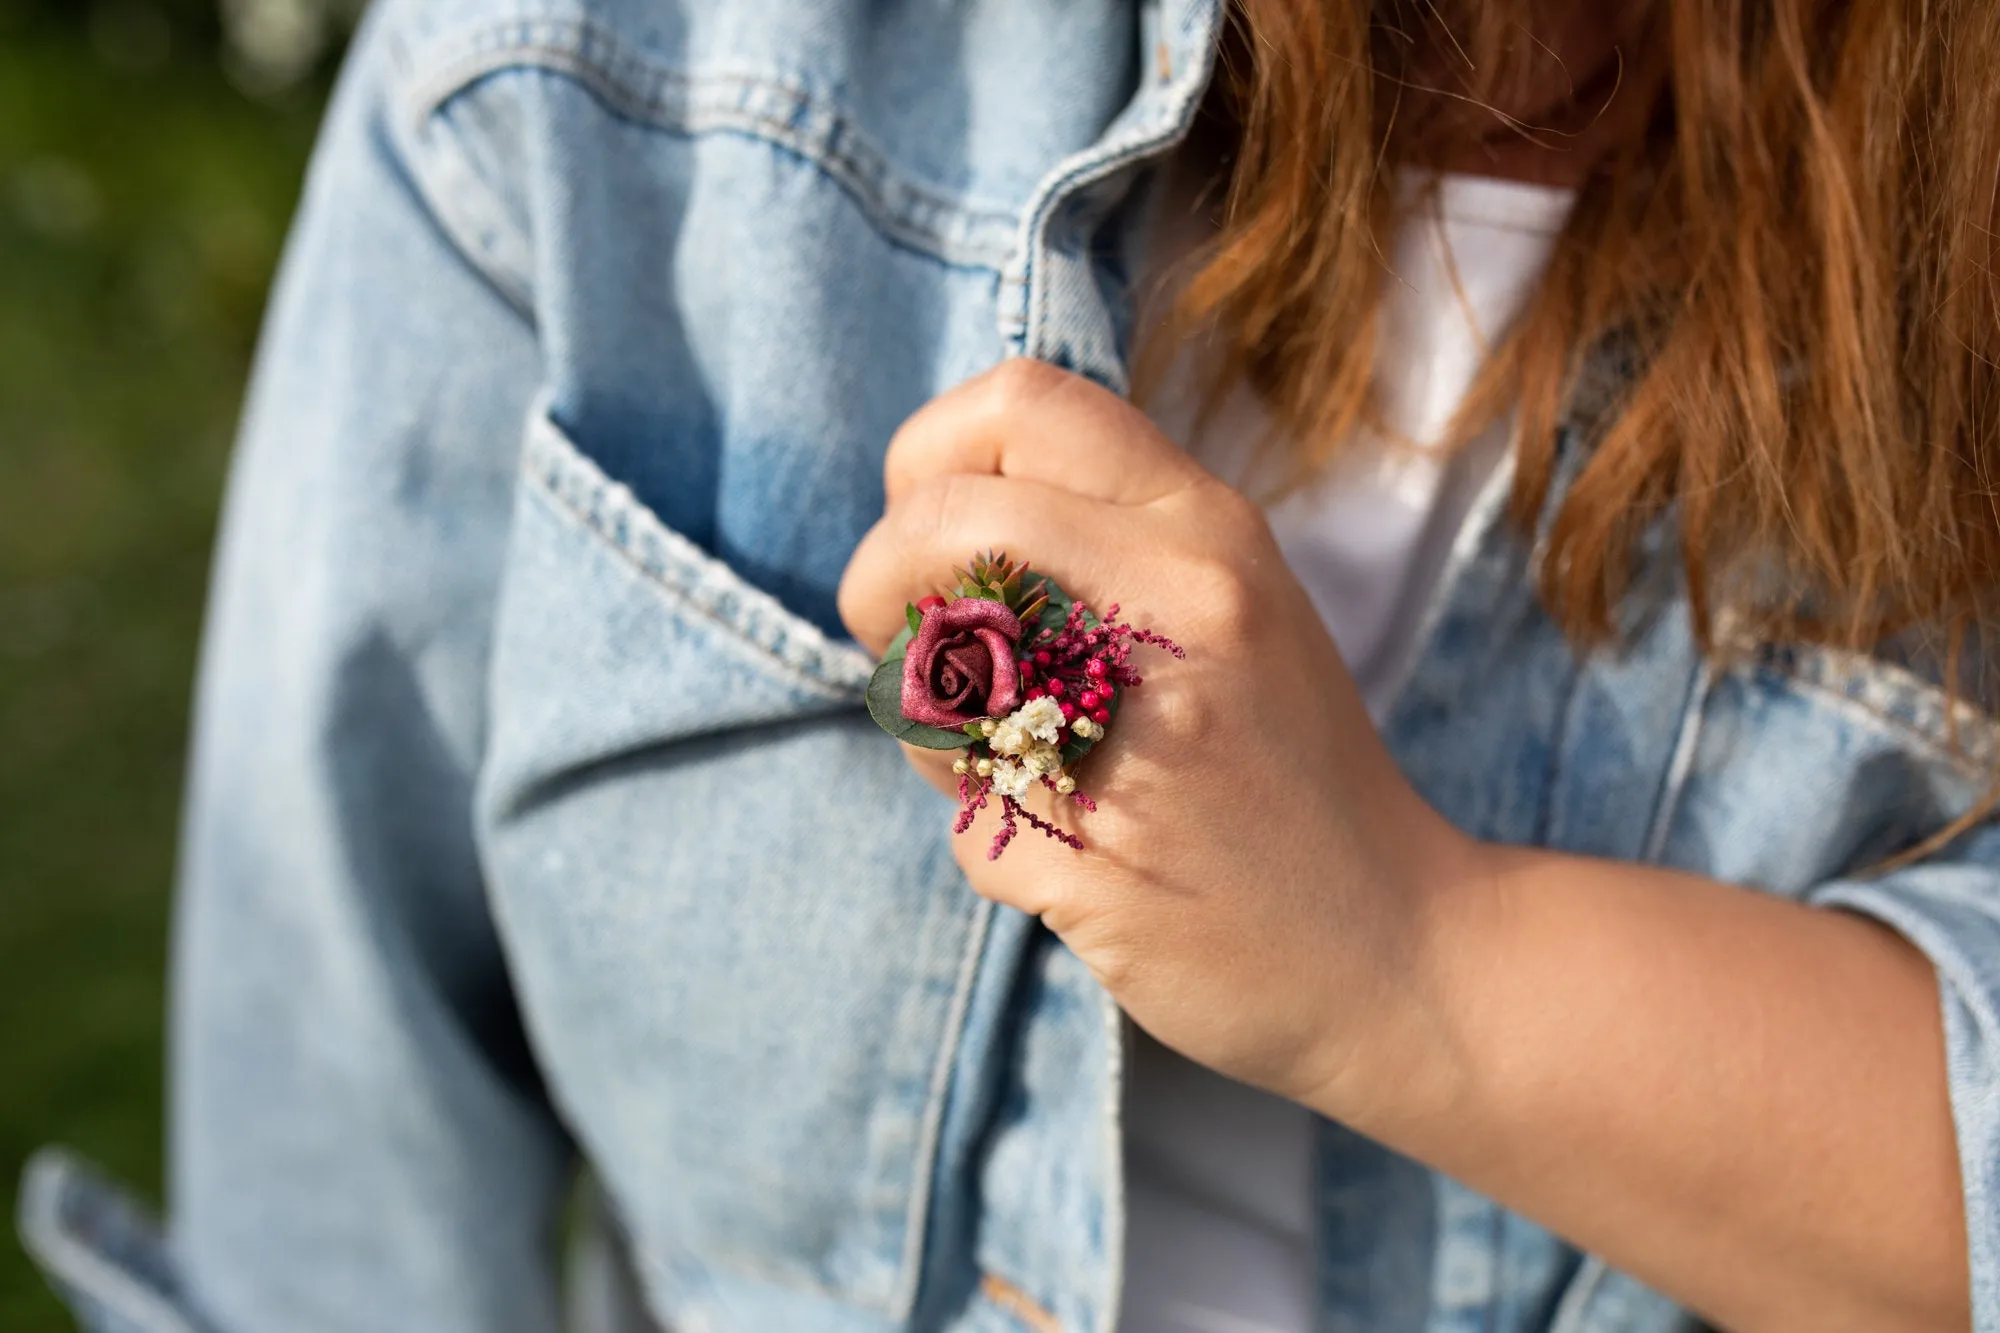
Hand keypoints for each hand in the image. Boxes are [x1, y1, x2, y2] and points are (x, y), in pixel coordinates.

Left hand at [838, 359, 1482, 1110]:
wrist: (1402, 952)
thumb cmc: (1294, 773)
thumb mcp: (1236, 605)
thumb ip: (1111, 539)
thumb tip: (939, 517)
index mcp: (1207, 530)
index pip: (1017, 404)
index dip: (930, 459)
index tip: (934, 532)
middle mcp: (1177, 604)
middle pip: (935, 520)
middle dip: (879, 584)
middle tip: (915, 650)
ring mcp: (1135, 730)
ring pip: (921, 681)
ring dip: (930, 728)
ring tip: (1021, 762)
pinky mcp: (1093, 854)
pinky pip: (965, 821)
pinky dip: (995, 841)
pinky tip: (1084, 855)